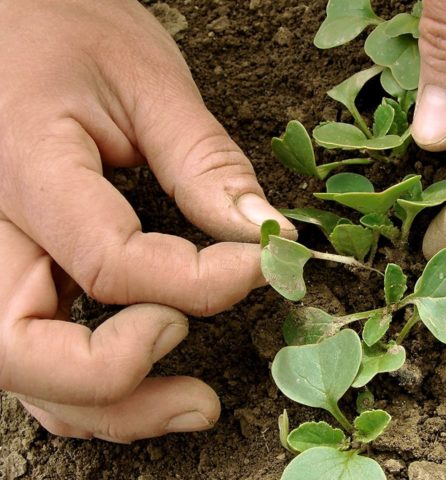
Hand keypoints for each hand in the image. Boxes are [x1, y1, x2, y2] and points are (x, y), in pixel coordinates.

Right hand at [0, 0, 293, 441]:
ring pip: (25, 373)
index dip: (201, 283)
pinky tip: (149, 373)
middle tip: (205, 383)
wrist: (10, 19)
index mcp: (21, 165)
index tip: (260, 263)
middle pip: (24, 350)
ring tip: (194, 402)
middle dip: (122, 383)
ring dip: (109, 406)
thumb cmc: (65, 29)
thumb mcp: (146, 81)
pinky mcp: (6, 267)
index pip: (111, 262)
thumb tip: (265, 235)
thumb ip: (205, 164)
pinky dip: (90, 386)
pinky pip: (35, 353)